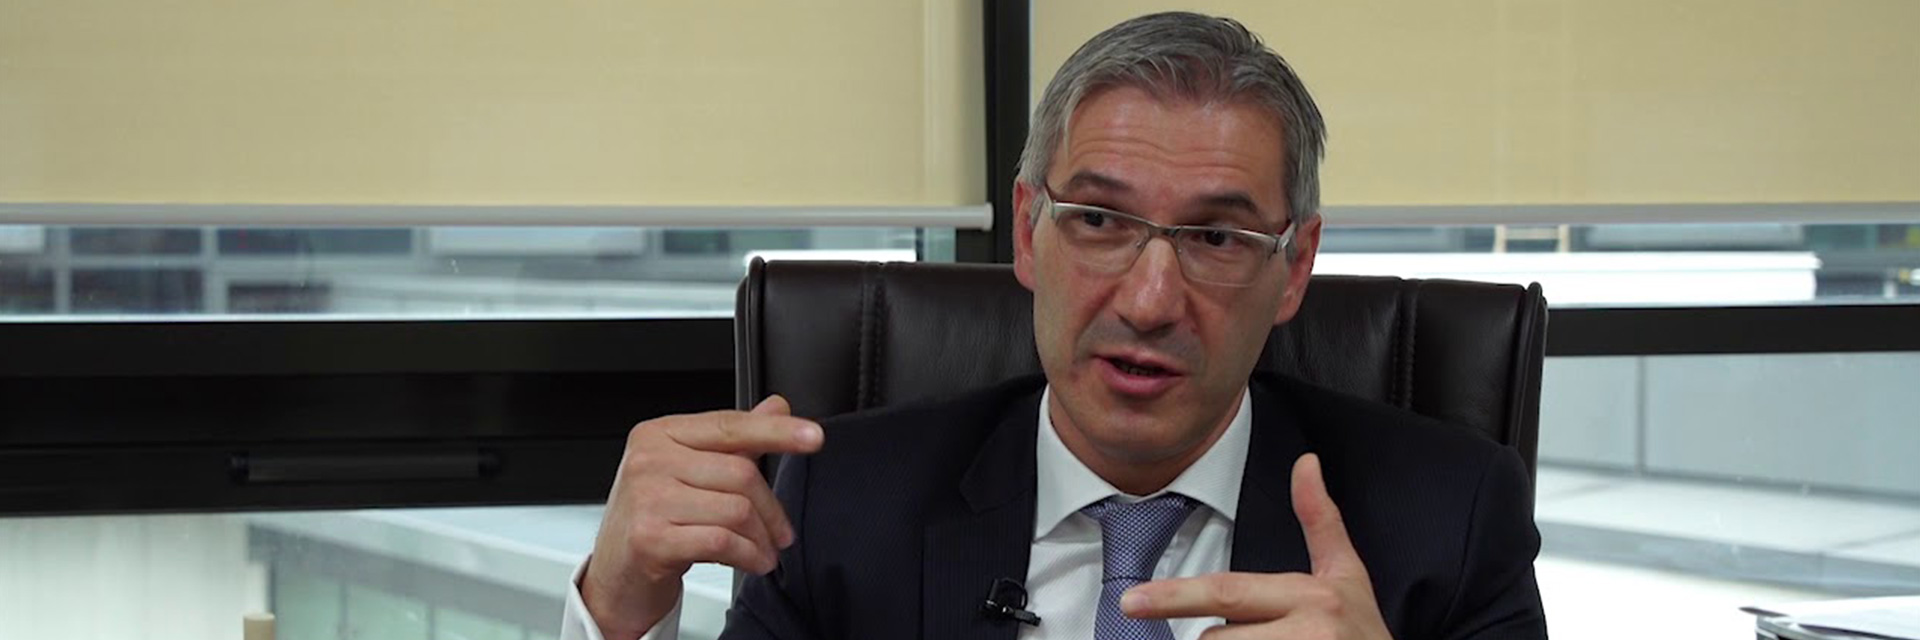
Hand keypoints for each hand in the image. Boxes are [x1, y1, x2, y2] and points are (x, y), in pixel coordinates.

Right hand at [581, 395, 824, 639]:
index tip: (813, 437)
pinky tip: (752, 562)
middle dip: (771, 509)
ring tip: (765, 551)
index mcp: (658, 434)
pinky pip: (722, 540)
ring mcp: (646, 498)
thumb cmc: (654, 520)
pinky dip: (748, 555)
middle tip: (782, 533)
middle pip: (740, 472)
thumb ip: (734, 440)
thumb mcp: (689, 473)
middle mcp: (648, 460)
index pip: (729, 425)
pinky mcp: (650, 538)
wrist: (617, 576)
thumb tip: (776, 408)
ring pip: (736, 509)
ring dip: (762, 538)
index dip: (777, 431)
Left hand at [1121, 453, 1391, 639]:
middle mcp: (1306, 634)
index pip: (1228, 594)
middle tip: (1246, 638)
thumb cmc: (1362, 634)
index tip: (1131, 602)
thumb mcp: (1348, 576)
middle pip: (1215, 639)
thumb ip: (1320, 521)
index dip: (1175, 596)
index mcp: (1313, 598)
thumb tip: (1306, 463)